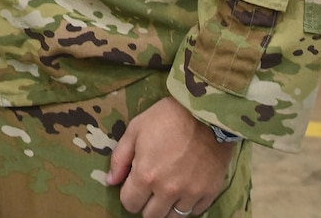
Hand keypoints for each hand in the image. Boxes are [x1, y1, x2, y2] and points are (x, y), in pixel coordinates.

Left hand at [106, 97, 237, 216]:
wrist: (206, 113)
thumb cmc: (166, 118)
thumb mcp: (135, 130)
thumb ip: (120, 158)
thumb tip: (111, 181)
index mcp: (146, 176)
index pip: (130, 204)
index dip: (129, 195)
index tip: (134, 185)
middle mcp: (167, 191)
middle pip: (151, 216)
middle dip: (147, 204)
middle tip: (151, 188)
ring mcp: (191, 194)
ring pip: (174, 217)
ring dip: (167, 207)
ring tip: (168, 190)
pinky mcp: (210, 193)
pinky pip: (196, 211)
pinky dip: (189, 204)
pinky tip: (186, 188)